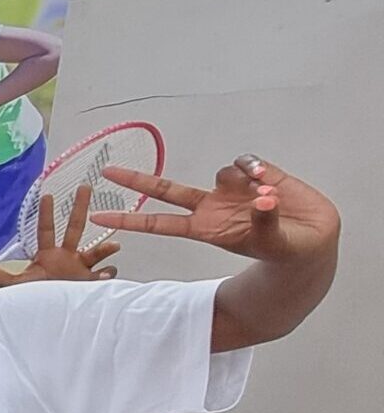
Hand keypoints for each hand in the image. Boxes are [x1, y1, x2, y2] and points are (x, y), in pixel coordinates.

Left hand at [0, 183, 120, 289]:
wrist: (47, 320)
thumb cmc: (32, 298)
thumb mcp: (13, 286)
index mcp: (48, 255)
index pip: (46, 230)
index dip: (46, 214)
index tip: (47, 195)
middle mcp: (66, 257)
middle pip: (75, 228)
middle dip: (79, 208)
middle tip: (85, 187)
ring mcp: (81, 269)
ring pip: (96, 252)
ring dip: (105, 248)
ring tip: (113, 246)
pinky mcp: (91, 282)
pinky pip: (104, 275)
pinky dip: (106, 275)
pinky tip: (105, 277)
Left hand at [94, 156, 339, 264]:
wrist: (312, 240)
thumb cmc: (286, 250)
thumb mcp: (273, 241)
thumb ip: (265, 221)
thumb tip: (262, 198)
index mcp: (206, 229)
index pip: (160, 224)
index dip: (130, 220)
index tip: (99, 218)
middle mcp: (212, 207)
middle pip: (166, 191)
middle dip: (137, 181)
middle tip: (106, 172)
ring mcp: (232, 191)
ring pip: (222, 171)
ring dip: (242, 177)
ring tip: (269, 195)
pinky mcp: (256, 177)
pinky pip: (247, 162)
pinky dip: (257, 167)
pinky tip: (271, 180)